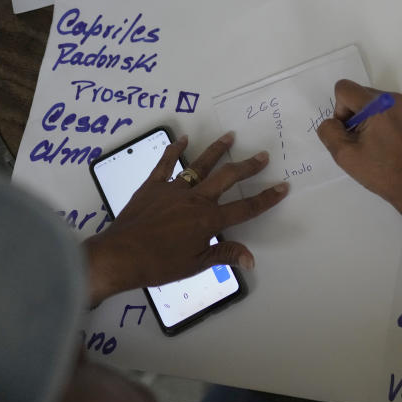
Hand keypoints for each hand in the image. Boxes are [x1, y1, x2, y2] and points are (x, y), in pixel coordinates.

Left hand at [83, 132, 287, 305]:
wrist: (118, 256)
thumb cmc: (158, 264)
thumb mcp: (196, 264)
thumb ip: (224, 255)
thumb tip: (251, 259)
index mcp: (208, 220)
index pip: (245, 208)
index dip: (266, 198)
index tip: (282, 187)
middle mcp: (195, 200)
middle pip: (227, 178)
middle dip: (247, 166)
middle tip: (262, 156)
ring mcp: (173, 190)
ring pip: (200, 165)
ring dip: (217, 150)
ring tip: (230, 137)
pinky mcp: (152, 186)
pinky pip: (165, 164)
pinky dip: (173, 150)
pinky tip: (182, 138)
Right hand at [317, 79, 401, 212]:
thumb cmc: (380, 172)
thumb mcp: (344, 154)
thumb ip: (329, 131)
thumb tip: (332, 122)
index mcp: (378, 105)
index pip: (344, 88)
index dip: (339, 111)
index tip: (349, 132)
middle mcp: (393, 99)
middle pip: (357, 94)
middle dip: (352, 115)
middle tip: (359, 142)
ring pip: (369, 101)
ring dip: (363, 119)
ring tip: (371, 143)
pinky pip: (383, 108)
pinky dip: (376, 121)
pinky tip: (382, 142)